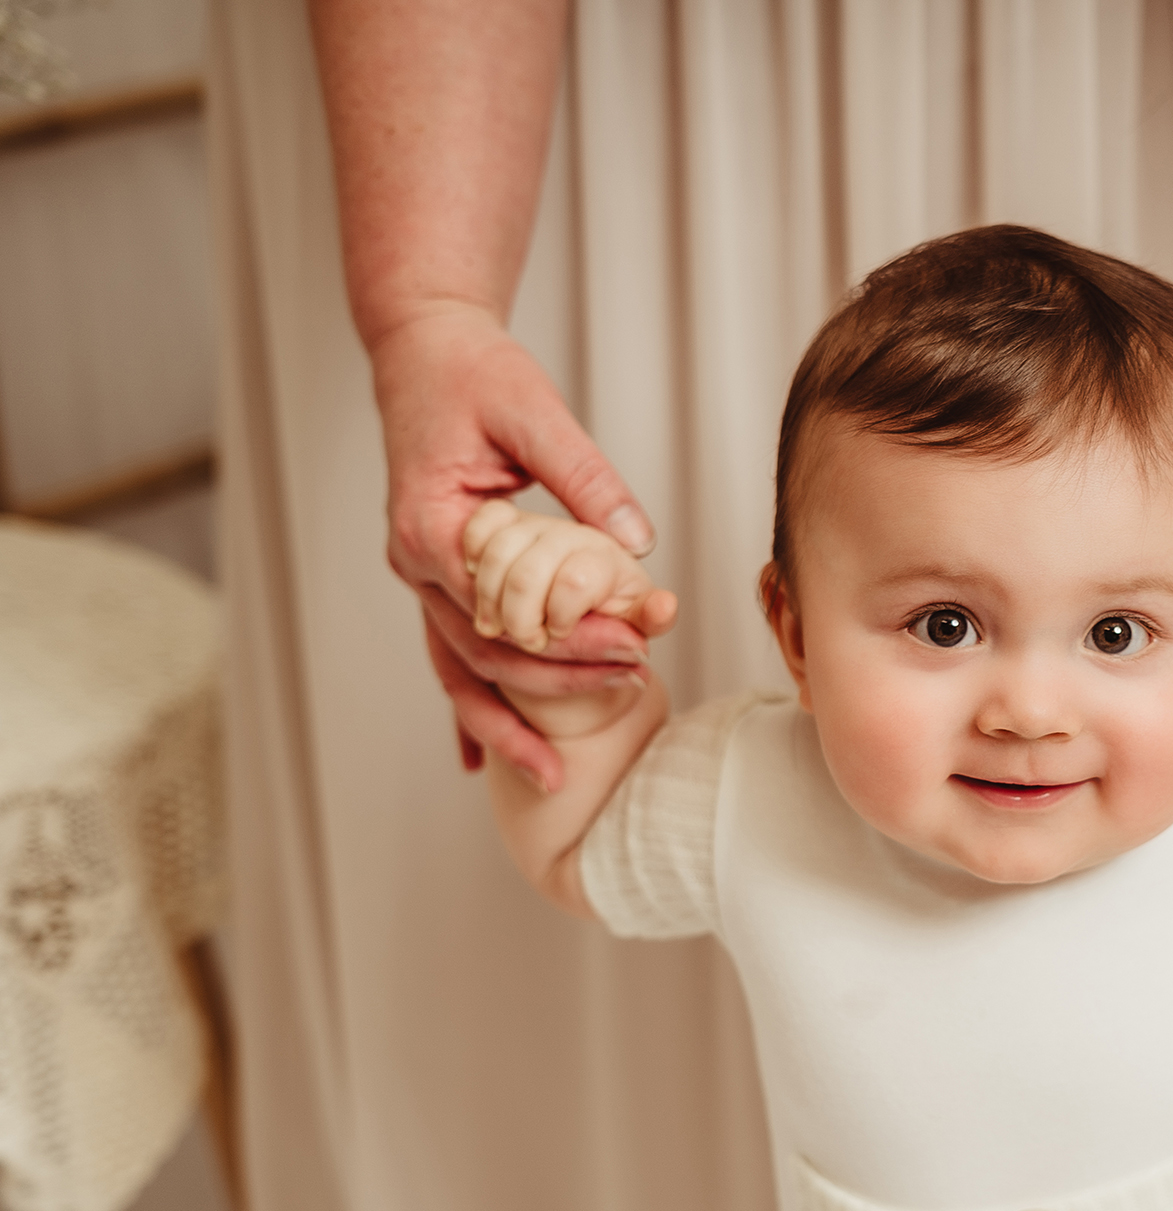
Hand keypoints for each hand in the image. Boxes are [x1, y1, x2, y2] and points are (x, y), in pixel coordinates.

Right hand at [370, 300, 666, 788]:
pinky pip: (451, 655)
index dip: (568, 635)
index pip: (502, 605)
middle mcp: (415, 562)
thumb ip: (585, 476)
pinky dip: (469, 706)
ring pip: (459, 669)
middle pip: (482, 651)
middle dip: (555, 684)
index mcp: (431, 524)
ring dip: (507, 722)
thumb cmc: (475, 375)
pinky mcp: (438, 581)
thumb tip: (638, 543)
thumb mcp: (536, 413)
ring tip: (554, 776)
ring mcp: (421, 578)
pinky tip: (484, 757)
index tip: (632, 649)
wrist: (424, 353)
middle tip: (631, 690)